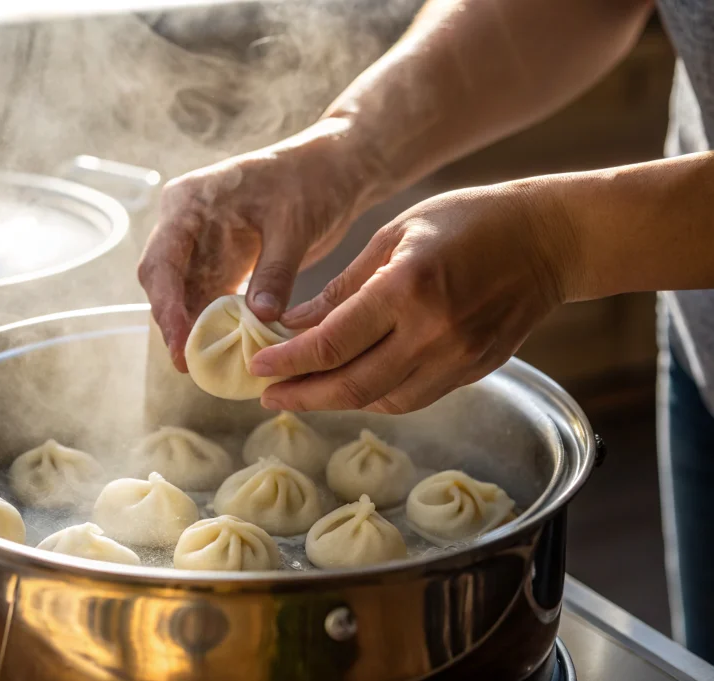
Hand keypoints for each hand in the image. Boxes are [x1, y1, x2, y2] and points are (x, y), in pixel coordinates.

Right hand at [138, 119, 375, 370]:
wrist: (332, 171)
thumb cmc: (310, 182)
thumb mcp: (293, 225)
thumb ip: (275, 271)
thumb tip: (259, 317)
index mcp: (189, 204)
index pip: (162, 261)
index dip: (166, 306)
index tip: (179, 343)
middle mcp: (185, 226)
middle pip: (164, 284)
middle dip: (175, 324)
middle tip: (190, 365)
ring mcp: (201, 247)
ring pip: (184, 297)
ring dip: (194, 329)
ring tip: (207, 366)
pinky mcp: (222, 265)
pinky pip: (209, 300)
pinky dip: (216, 324)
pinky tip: (228, 348)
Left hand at [251, 181, 578, 412]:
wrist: (549, 240)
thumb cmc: (469, 220)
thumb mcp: (396, 233)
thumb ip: (344, 286)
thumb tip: (297, 323)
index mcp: (407, 288)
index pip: (332, 344)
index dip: (288, 362)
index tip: (258, 367)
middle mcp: (432, 333)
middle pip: (351, 386)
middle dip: (301, 396)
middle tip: (267, 395)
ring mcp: (457, 359)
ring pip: (381, 401)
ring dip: (335, 402)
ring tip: (301, 393)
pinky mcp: (474, 371)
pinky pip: (412, 397)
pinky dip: (374, 397)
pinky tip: (349, 386)